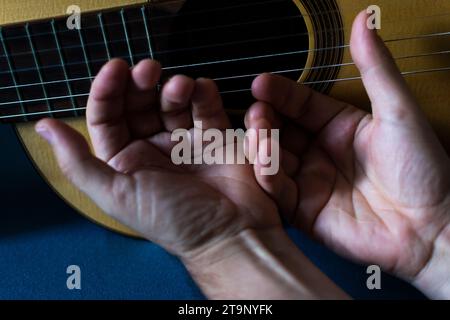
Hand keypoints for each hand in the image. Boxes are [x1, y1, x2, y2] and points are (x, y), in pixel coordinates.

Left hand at [35, 59, 347, 299]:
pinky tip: (201, 90)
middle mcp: (152, 149)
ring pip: (172, 101)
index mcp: (125, 162)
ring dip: (174, 87)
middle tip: (149, 69)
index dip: (107, 90)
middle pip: (139, 103)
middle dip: (141, 83)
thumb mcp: (116, 194)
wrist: (228, 234)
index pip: (108, 117)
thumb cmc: (172, 219)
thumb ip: (78, 162)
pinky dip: (203, 93)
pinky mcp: (214, 138)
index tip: (116, 67)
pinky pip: (205, 108)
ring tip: (180, 87)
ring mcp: (184, 142)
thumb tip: (44, 127)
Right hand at [245, 11, 449, 297]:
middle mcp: (319, 152)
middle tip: (257, 111)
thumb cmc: (423, 170)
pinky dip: (267, 177)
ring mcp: (309, 180)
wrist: (430, 228)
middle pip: (279, 130)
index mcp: (338, 127)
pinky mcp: (303, 209)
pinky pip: (277, 190)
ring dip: (260, 145)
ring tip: (258, 133)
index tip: (261, 83)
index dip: (279, 93)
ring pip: (272, 158)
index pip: (299, 104)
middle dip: (263, 119)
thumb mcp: (399, 111)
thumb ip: (375, 68)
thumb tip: (365, 23)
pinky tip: (266, 163)